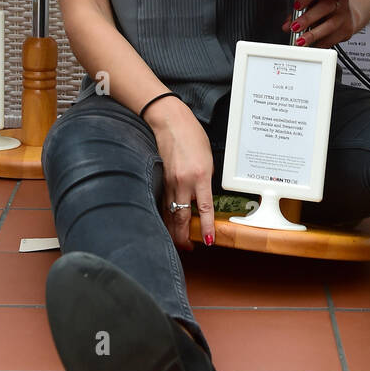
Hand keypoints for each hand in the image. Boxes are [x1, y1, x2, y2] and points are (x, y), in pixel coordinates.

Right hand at [145, 100, 215, 249]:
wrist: (170, 122)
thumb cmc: (191, 135)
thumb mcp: (208, 158)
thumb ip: (206, 179)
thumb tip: (203, 196)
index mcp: (201, 176)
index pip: (205, 208)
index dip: (206, 226)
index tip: (208, 240)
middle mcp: (184, 182)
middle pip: (181, 217)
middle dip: (184, 237)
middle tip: (189, 248)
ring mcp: (170, 181)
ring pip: (169, 213)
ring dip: (173, 230)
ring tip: (178, 242)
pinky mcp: (161, 179)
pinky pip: (162, 202)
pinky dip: (164, 215)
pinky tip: (166, 223)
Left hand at [281, 0, 355, 48]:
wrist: (347, 12)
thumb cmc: (325, 3)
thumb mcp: (312, 0)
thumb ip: (298, 10)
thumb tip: (287, 25)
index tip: (296, 6)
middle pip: (325, 7)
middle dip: (308, 18)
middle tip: (294, 27)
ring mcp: (344, 14)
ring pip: (330, 25)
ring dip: (313, 34)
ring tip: (300, 41)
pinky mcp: (346, 29)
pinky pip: (333, 38)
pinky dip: (320, 44)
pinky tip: (311, 45)